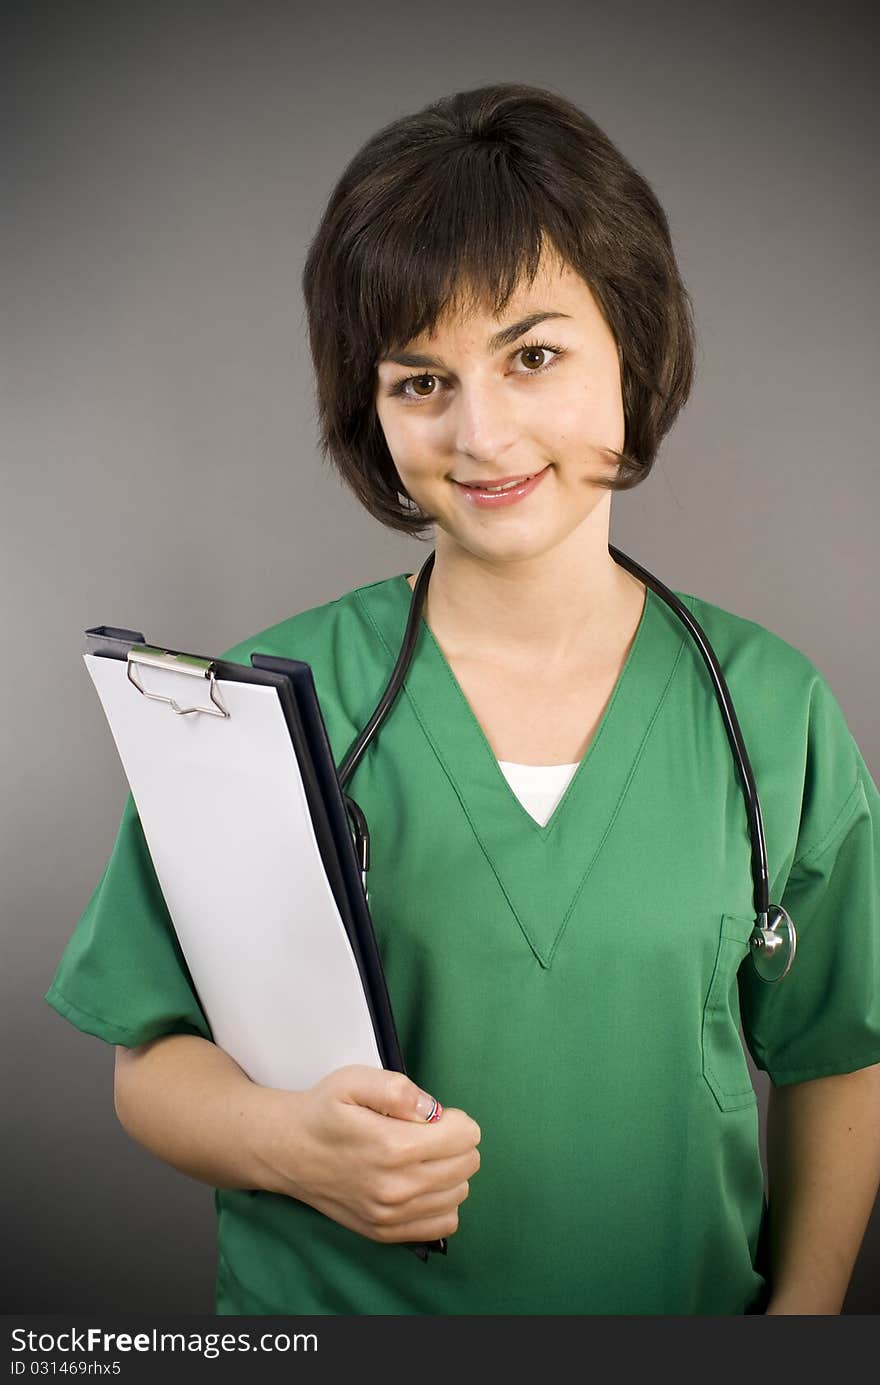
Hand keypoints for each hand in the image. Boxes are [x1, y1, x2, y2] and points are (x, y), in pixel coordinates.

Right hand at [254, 1064, 480, 1243]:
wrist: (287, 1151)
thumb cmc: (323, 1112)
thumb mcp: (353, 1080)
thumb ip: (399, 1089)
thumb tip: (433, 1110)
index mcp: (393, 1147)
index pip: (466, 1136)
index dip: (455, 1119)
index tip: (432, 1116)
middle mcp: (396, 1188)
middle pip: (467, 1164)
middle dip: (455, 1142)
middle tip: (426, 1133)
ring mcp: (391, 1216)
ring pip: (459, 1193)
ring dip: (450, 1171)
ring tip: (420, 1157)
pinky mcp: (386, 1232)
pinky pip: (443, 1223)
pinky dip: (442, 1201)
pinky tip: (419, 1182)